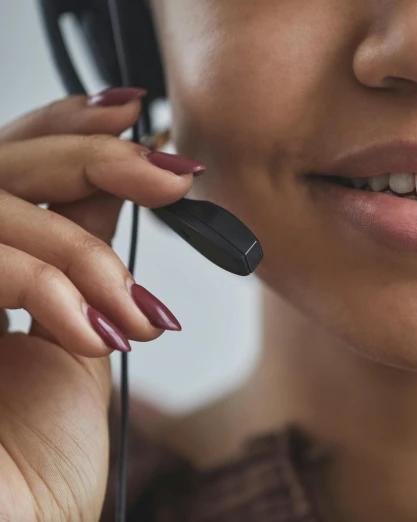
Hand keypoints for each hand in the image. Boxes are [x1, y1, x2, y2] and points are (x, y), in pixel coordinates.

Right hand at [0, 88, 201, 520]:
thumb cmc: (38, 467)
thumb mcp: (79, 340)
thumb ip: (83, 264)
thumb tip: (119, 188)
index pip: (8, 167)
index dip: (64, 126)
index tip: (136, 114)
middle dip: (90, 157)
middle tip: (168, 175)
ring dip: (83, 251)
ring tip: (135, 313)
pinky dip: (48, 286)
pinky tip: (99, 334)